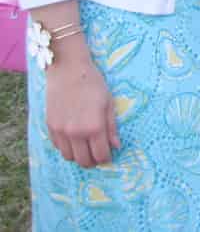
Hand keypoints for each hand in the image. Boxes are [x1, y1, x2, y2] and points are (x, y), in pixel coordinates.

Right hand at [44, 47, 119, 167]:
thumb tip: (116, 146)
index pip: (100, 155)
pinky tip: (74, 139)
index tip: (109, 155)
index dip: (106, 158)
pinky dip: (67, 147)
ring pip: (69, 157)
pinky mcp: (50, 127)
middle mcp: (76, 133)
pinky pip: (58, 147)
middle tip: (98, 154)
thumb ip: (112, 127)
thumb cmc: (93, 84)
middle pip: (83, 161)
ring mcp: (60, 131)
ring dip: (78, 156)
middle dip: (93, 161)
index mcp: (94, 127)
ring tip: (86, 147)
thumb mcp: (109, 103)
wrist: (68, 70)